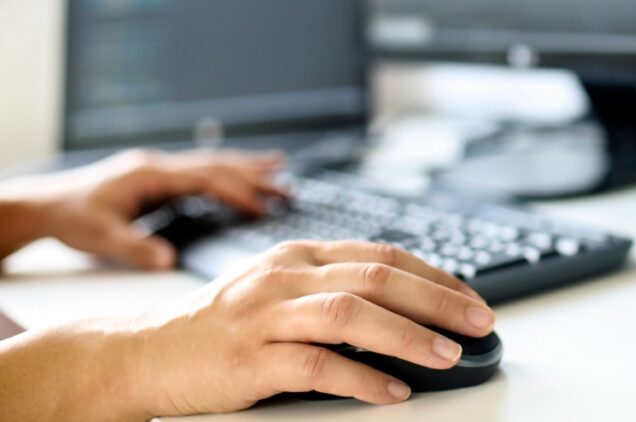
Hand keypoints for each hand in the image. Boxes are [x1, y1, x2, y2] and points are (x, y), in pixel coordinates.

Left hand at [0, 148, 284, 268]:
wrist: (46, 204)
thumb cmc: (71, 217)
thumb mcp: (100, 237)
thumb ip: (136, 248)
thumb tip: (169, 260)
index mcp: (150, 175)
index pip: (204, 179)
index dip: (236, 192)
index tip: (263, 206)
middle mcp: (159, 166)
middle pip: (216, 165)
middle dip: (254, 175)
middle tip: (288, 186)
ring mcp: (160, 169)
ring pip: (212, 163)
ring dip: (246, 167)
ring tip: (279, 167)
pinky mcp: (159, 177)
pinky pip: (202, 171)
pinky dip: (227, 172)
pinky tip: (241, 175)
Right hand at [120, 240, 494, 415]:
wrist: (146, 351)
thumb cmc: (222, 324)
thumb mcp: (280, 289)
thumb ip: (334, 289)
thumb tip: (408, 310)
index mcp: (300, 255)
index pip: (382, 254)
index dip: (434, 275)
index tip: (471, 297)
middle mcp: (286, 275)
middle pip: (376, 277)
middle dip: (437, 299)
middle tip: (480, 321)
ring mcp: (266, 314)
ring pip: (350, 314)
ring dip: (407, 335)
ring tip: (448, 355)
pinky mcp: (250, 357)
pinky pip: (315, 365)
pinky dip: (360, 377)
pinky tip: (392, 390)